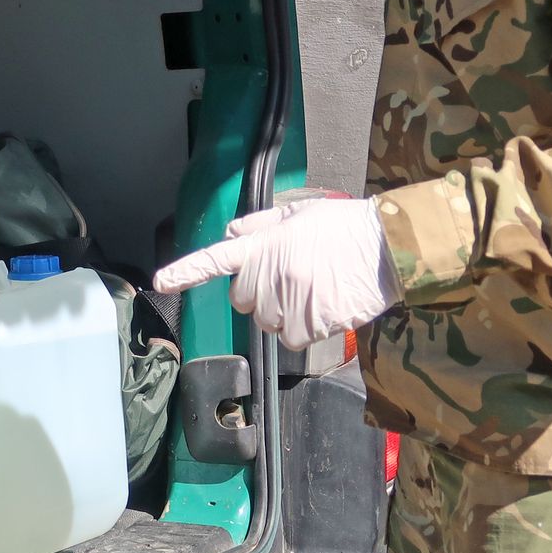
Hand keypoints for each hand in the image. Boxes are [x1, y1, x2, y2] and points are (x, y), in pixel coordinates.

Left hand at [152, 196, 398, 349]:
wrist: (389, 247)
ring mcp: (290, 298)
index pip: (218, 257)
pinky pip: (291, 339)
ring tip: (313, 291)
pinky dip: (304, 330)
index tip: (162, 282)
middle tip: (291, 278)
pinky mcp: (311, 321)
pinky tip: (323, 309)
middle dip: (259, 293)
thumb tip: (232, 232)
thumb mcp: (300, 213)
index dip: (187, 271)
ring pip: (267, 322)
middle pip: (243, 300)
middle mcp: (271, 272)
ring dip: (283, 314)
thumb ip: (261, 225)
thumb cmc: (346, 227)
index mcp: (266, 243)